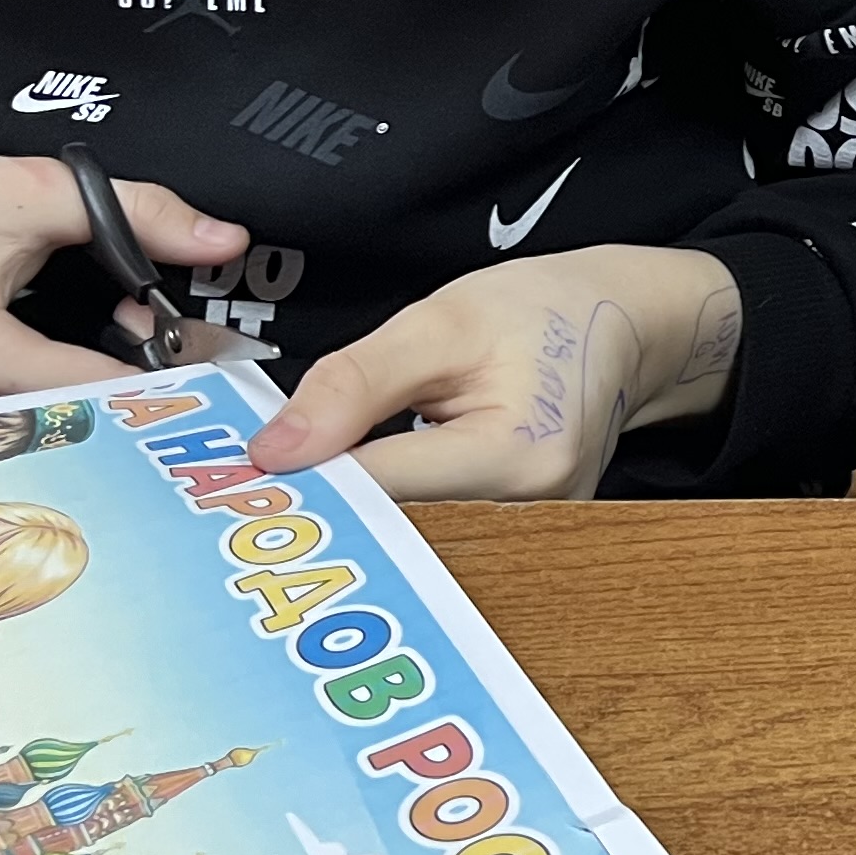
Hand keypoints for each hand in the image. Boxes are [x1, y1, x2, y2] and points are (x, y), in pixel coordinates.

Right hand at [0, 90, 249, 411]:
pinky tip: (68, 367)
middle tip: (173, 351)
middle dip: (130, 392)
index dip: (165, 382)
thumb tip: (223, 238)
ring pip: (29, 434)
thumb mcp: (25, 190)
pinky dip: (36, 402)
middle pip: (68, 426)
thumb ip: (135, 213)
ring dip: (84, 398)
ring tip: (123, 349)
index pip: (97, 397)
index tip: (216, 371)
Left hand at [251, 246, 742, 500]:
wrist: (622, 326)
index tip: (233, 485)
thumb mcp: (443, 320)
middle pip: (394, 532)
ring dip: (350, 517)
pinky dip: (387, 517)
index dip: (303, 484)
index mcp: (517, 456)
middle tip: (245, 497)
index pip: (380, 488)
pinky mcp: (522, 541)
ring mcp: (535, 537)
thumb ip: (354, 383)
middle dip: (321, 511)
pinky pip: (435, 536)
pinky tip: (346, 499)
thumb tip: (273, 452)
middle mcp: (533, 514)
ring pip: (411, 542)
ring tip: (291, 493)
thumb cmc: (542, 312)